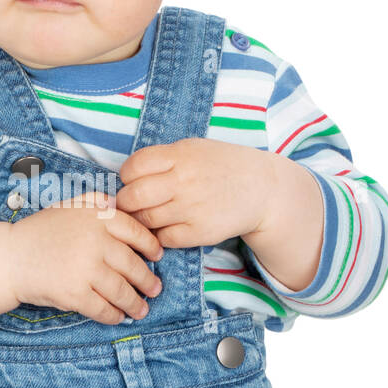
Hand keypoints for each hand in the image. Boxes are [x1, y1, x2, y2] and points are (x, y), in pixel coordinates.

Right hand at [7, 191, 164, 323]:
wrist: (10, 257)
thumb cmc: (41, 231)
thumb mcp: (70, 205)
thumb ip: (96, 202)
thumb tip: (121, 205)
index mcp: (98, 218)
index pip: (136, 232)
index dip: (151, 247)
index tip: (156, 257)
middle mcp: (96, 242)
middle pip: (133, 265)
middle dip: (148, 281)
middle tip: (155, 288)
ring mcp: (86, 269)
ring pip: (122, 291)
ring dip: (135, 303)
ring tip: (141, 309)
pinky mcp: (75, 294)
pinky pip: (103, 309)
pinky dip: (114, 315)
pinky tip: (118, 317)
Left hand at [116, 139, 276, 248]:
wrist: (262, 189)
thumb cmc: (222, 166)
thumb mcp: (194, 148)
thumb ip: (162, 159)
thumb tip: (128, 176)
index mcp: (179, 156)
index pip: (132, 168)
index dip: (126, 176)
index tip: (132, 181)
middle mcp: (182, 181)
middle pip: (132, 197)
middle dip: (125, 203)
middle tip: (131, 204)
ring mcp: (190, 209)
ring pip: (144, 220)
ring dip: (139, 221)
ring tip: (147, 216)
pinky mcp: (198, 232)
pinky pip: (162, 239)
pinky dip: (157, 236)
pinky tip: (165, 228)